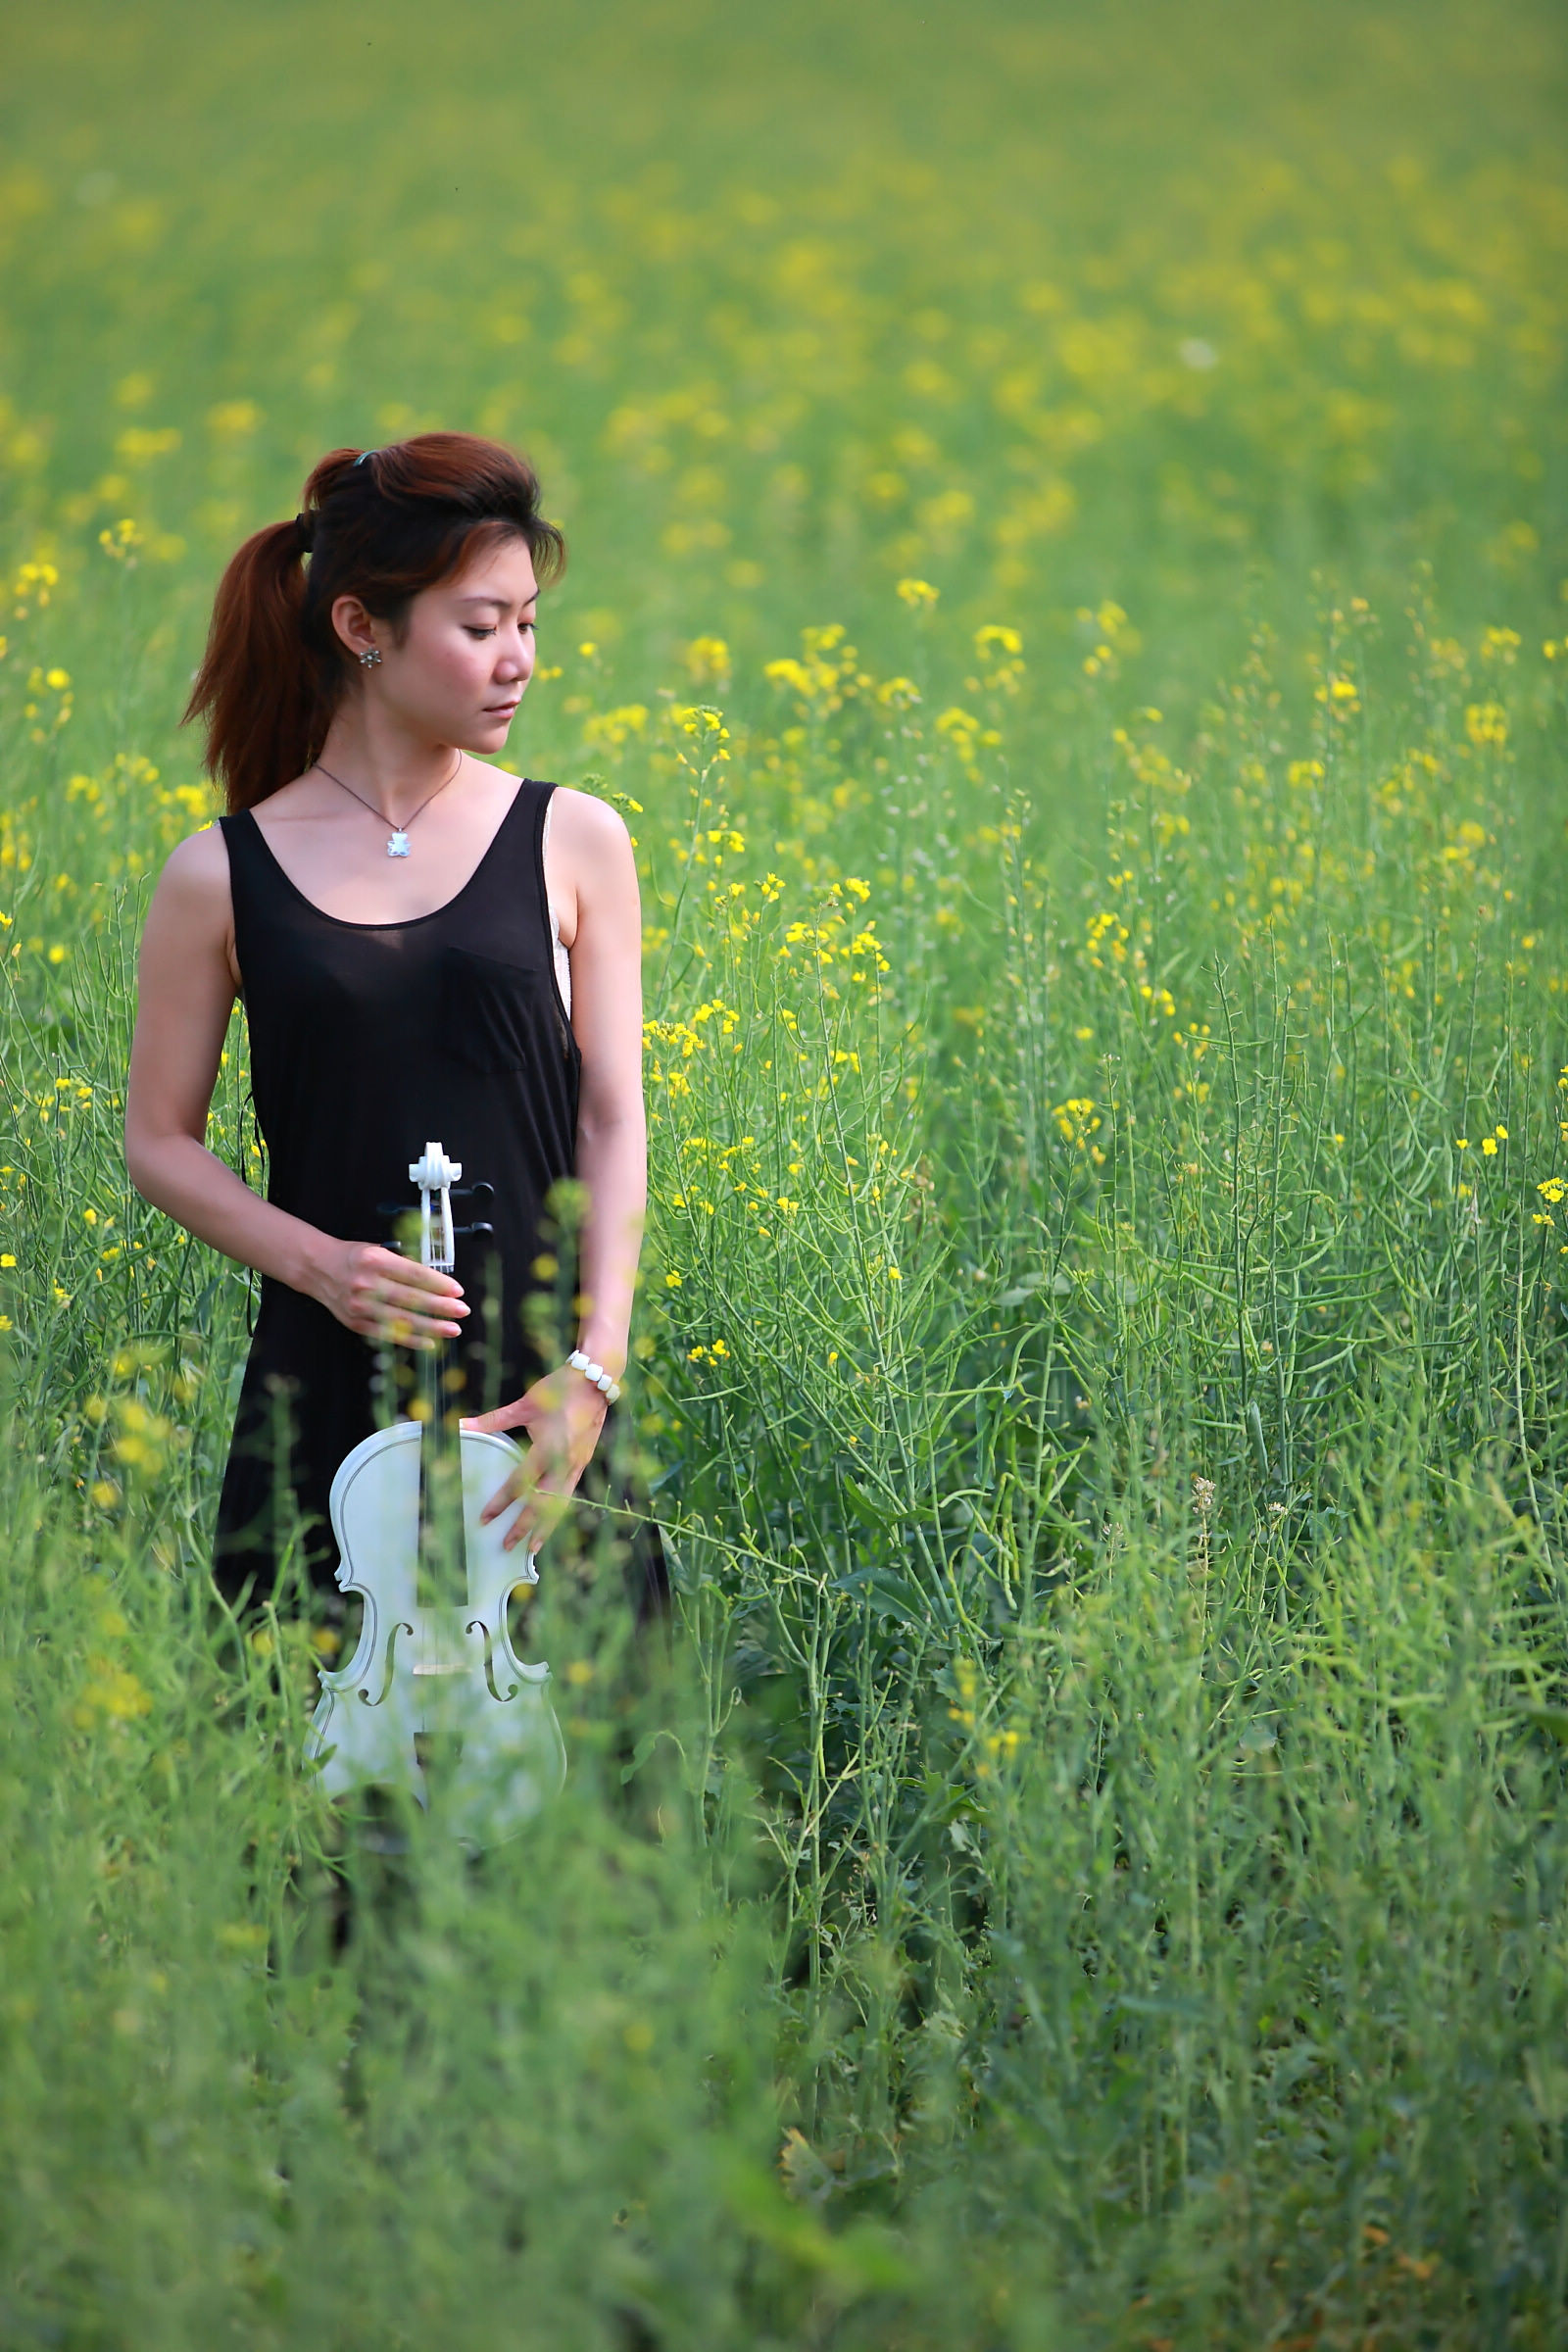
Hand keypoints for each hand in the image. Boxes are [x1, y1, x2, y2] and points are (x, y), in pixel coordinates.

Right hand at [309, 1237, 467, 1347]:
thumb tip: (436, 1281)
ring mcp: (360, 1306)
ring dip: (431, 1327)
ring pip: (401, 1320)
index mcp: (375, 1260)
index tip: (458, 1290)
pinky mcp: (356, 1323)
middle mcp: (366, 1284)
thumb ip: (404, 1264)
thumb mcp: (379, 1250)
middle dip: (441, 1307)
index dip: (438, 1284)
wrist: (318, 1268)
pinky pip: (388, 1335)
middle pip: (411, 1298)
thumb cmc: (354, 1258)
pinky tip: (430, 1341)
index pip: (414, 1274)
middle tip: (462, 1311)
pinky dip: (410, 1340)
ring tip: (453, 1329)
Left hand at [465, 1365, 608, 1553]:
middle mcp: (564, 1462)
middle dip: (524, 1527)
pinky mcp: (584, 1462)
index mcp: (548, 1448)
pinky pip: (569, 1492)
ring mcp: (577, 1464)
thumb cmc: (559, 1389)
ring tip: (532, 1546)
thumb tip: (463, 1425)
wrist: (595, 1381)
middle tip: (507, 1546)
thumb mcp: (525, 1405)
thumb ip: (494, 1420)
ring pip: (559, 1504)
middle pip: (542, 1504)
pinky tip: (549, 1520)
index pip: (519, 1484)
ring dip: (545, 1526)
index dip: (501, 1502)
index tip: (485, 1518)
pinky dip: (558, 1509)